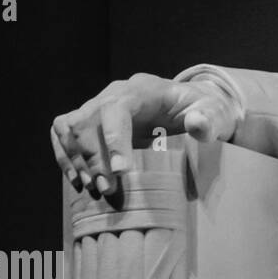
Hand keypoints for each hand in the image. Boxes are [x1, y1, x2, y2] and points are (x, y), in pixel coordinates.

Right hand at [51, 73, 239, 196]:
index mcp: (142, 89)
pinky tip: (78, 181)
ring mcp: (98, 105)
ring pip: (70, 127)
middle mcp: (113, 93)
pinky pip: (63, 134)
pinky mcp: (90, 120)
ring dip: (75, 159)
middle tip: (107, 189)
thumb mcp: (214, 114)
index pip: (116, 109)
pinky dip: (66, 157)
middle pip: (87, 121)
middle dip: (93, 158)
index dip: (114, 139)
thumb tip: (196, 124)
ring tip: (92, 188)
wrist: (192, 108)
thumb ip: (208, 119)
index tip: (121, 171)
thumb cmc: (203, 111)